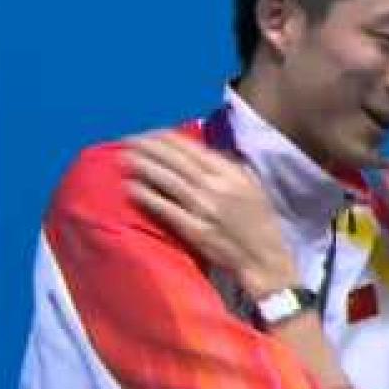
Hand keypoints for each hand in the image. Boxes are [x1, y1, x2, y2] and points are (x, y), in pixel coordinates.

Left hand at [124, 131, 298, 300]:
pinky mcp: (194, 230)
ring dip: (143, 166)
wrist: (264, 257)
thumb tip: (201, 151)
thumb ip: (228, 167)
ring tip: (124, 157)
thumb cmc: (259, 221)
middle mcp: (217, 187)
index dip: (168, 138)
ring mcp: (204, 209)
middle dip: (149, 147)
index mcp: (231, 174)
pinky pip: (166, 209)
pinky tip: (131, 187)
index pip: (193, 148)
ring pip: (168, 180)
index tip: (149, 131)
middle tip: (128, 138)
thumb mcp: (251, 186)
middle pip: (176, 161)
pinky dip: (147, 196)